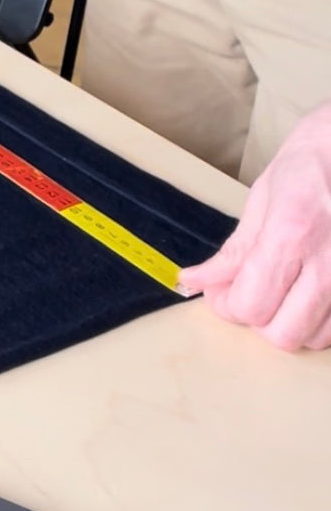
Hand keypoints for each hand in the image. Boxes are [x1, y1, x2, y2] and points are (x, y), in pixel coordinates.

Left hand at [179, 102, 330, 350]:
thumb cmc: (308, 171)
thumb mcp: (262, 201)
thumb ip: (231, 252)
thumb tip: (193, 283)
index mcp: (290, 234)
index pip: (249, 304)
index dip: (227, 305)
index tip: (221, 291)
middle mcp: (328, 262)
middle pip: (282, 334)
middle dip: (258, 319)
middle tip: (252, 293)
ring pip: (315, 339)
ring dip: (291, 324)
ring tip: (284, 292)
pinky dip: (320, 322)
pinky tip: (308, 295)